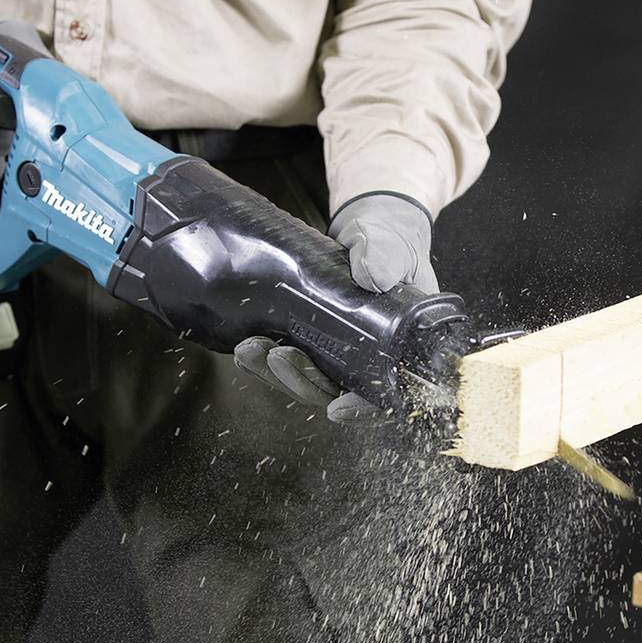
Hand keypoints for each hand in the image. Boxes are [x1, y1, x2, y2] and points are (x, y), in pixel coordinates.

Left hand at [234, 194, 436, 423]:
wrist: (368, 231)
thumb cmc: (390, 244)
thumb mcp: (393, 247)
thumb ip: (387, 258)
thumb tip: (373, 275)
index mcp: (396, 350)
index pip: (384, 397)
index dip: (362, 410)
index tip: (338, 409)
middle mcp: (363, 359)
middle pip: (332, 392)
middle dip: (302, 382)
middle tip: (279, 357)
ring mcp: (331, 351)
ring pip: (304, 380)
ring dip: (275, 373)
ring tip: (251, 349)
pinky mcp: (305, 337)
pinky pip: (283, 360)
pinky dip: (263, 359)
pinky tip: (245, 348)